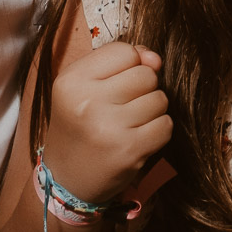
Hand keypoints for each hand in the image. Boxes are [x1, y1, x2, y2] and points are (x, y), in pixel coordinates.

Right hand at [41, 41, 172, 206]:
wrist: (66, 180)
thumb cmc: (80, 125)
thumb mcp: (84, 85)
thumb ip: (118, 61)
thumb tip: (155, 59)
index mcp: (71, 80)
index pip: (125, 51)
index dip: (129, 65)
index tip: (115, 84)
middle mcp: (87, 101)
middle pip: (146, 74)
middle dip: (143, 89)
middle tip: (122, 108)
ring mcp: (109, 127)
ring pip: (160, 99)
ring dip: (151, 111)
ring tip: (128, 124)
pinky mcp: (129, 150)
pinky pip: (165, 125)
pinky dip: (157, 131)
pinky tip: (138, 138)